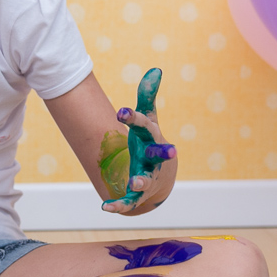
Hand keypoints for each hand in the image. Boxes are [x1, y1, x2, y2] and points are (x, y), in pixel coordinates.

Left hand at [102, 68, 176, 213]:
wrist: (161, 180)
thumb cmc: (150, 143)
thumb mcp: (149, 121)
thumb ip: (147, 97)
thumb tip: (155, 69)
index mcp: (152, 138)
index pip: (145, 126)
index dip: (134, 118)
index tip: (121, 111)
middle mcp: (152, 159)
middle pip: (158, 155)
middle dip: (164, 152)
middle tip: (171, 150)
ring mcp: (146, 177)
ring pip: (145, 181)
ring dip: (140, 182)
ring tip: (134, 183)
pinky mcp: (137, 196)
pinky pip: (128, 202)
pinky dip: (118, 205)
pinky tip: (105, 207)